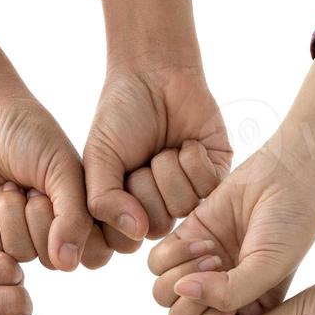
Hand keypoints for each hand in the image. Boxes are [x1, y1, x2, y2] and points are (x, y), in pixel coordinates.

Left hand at [0, 90, 106, 270]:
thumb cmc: (30, 135)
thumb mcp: (64, 171)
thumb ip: (75, 218)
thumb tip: (67, 265)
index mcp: (83, 217)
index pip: (92, 255)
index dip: (76, 230)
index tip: (61, 194)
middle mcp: (53, 232)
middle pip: (52, 259)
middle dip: (38, 217)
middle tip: (30, 186)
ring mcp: (19, 234)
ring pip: (19, 254)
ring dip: (10, 213)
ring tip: (8, 185)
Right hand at [83, 62, 230, 252]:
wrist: (154, 74)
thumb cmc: (121, 115)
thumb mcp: (98, 157)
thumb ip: (103, 199)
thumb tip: (135, 233)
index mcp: (128, 208)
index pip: (125, 240)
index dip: (119, 213)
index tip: (115, 178)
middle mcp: (160, 206)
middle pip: (157, 226)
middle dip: (145, 187)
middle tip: (141, 159)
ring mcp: (190, 192)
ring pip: (184, 207)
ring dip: (168, 170)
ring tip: (163, 148)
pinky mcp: (216, 175)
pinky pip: (208, 187)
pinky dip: (193, 160)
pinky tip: (186, 143)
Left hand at [146, 145, 314, 314]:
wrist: (283, 176)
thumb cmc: (289, 224)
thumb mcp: (268, 266)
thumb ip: (231, 292)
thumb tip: (182, 292)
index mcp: (248, 314)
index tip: (229, 306)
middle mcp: (222, 297)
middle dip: (193, 302)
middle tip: (219, 268)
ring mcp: (201, 270)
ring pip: (164, 295)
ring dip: (183, 275)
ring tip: (212, 252)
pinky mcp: (184, 242)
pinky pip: (156, 263)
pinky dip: (174, 253)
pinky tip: (202, 238)